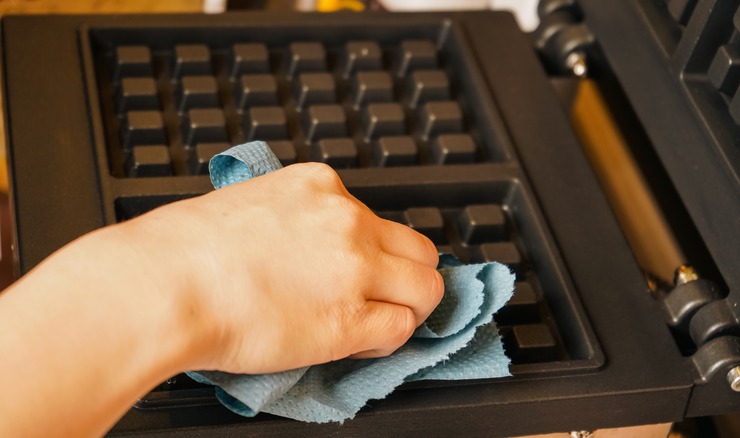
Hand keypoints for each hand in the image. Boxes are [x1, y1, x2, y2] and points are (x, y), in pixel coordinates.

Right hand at [121, 162, 443, 374]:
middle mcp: (346, 220)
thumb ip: (293, 219)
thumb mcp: (248, 204)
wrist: (162, 285)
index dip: (374, 251)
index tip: (361, 268)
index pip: (377, 219)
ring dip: (407, 307)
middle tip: (384, 296)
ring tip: (375, 322)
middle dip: (406, 277)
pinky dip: (386, 340)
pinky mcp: (349, 319)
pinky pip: (402, 328)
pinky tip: (358, 342)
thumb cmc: (181, 250)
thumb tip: (307, 248)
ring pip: (425, 287)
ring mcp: (354, 268)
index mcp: (319, 185)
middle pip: (418, 249)